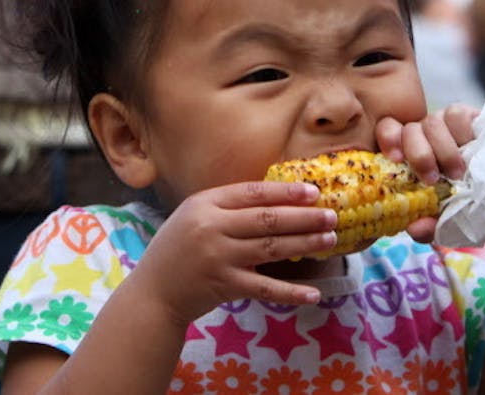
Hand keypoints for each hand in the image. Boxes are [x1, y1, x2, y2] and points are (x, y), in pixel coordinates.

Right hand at [129, 180, 337, 326]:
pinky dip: (291, 292)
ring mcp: (218, 257)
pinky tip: (314, 293)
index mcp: (205, 203)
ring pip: (271, 248)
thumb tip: (278, 198)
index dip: (286, 191)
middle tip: (332, 215)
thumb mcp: (195, 216)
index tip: (313, 192)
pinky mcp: (224, 286)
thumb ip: (228, 207)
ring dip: (304, 243)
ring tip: (329, 239)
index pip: (253, 192)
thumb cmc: (178, 249)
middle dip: (304, 216)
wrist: (152, 293)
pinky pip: (265, 288)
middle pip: (267, 219)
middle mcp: (211, 227)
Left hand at [376, 105, 478, 241]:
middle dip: (419, 155)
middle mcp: (422, 135)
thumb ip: (428, 228)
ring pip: (432, 122)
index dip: (388, 139)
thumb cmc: (463, 206)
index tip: (395, 159)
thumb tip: (414, 229)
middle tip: (432, 179)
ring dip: (444, 150)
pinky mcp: (466, 116)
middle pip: (409, 130)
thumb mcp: (445, 223)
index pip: (387, 133)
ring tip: (458, 174)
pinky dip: (461, 132)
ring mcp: (443, 123)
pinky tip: (471, 148)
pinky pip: (456, 115)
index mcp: (407, 154)